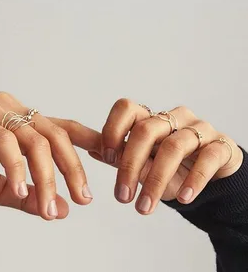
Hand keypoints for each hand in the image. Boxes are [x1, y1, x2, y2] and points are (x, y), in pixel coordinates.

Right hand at [0, 92, 92, 219]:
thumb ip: (28, 197)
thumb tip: (61, 211)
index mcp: (24, 126)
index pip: (66, 130)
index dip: (92, 142)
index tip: (114, 160)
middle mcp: (16, 112)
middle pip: (58, 136)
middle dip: (74, 169)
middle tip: (83, 198)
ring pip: (36, 140)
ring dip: (46, 177)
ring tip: (48, 206)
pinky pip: (4, 142)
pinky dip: (15, 167)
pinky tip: (20, 190)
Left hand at [53, 99, 243, 214]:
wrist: (208, 176)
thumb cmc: (170, 167)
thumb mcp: (143, 164)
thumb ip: (120, 157)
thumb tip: (94, 151)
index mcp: (150, 119)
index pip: (126, 108)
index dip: (113, 129)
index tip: (107, 156)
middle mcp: (173, 118)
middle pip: (146, 130)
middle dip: (130, 165)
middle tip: (122, 196)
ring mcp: (198, 129)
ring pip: (174, 146)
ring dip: (156, 180)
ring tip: (144, 208)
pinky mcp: (220, 145)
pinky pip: (207, 157)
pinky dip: (193, 179)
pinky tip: (183, 198)